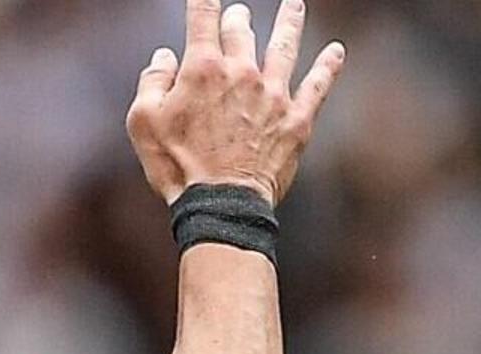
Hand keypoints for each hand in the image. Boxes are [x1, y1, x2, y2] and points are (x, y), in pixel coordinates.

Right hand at [127, 0, 344, 205]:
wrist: (220, 206)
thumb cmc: (177, 166)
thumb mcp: (142, 122)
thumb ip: (152, 81)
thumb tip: (164, 56)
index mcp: (203, 68)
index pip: (203, 17)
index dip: (203, 0)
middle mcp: (242, 72)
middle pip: (242, 31)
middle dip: (238, 19)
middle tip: (239, 16)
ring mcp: (273, 95)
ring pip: (285, 46)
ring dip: (290, 21)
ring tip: (296, 5)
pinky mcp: (295, 120)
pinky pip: (317, 86)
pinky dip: (328, 66)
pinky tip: (337, 51)